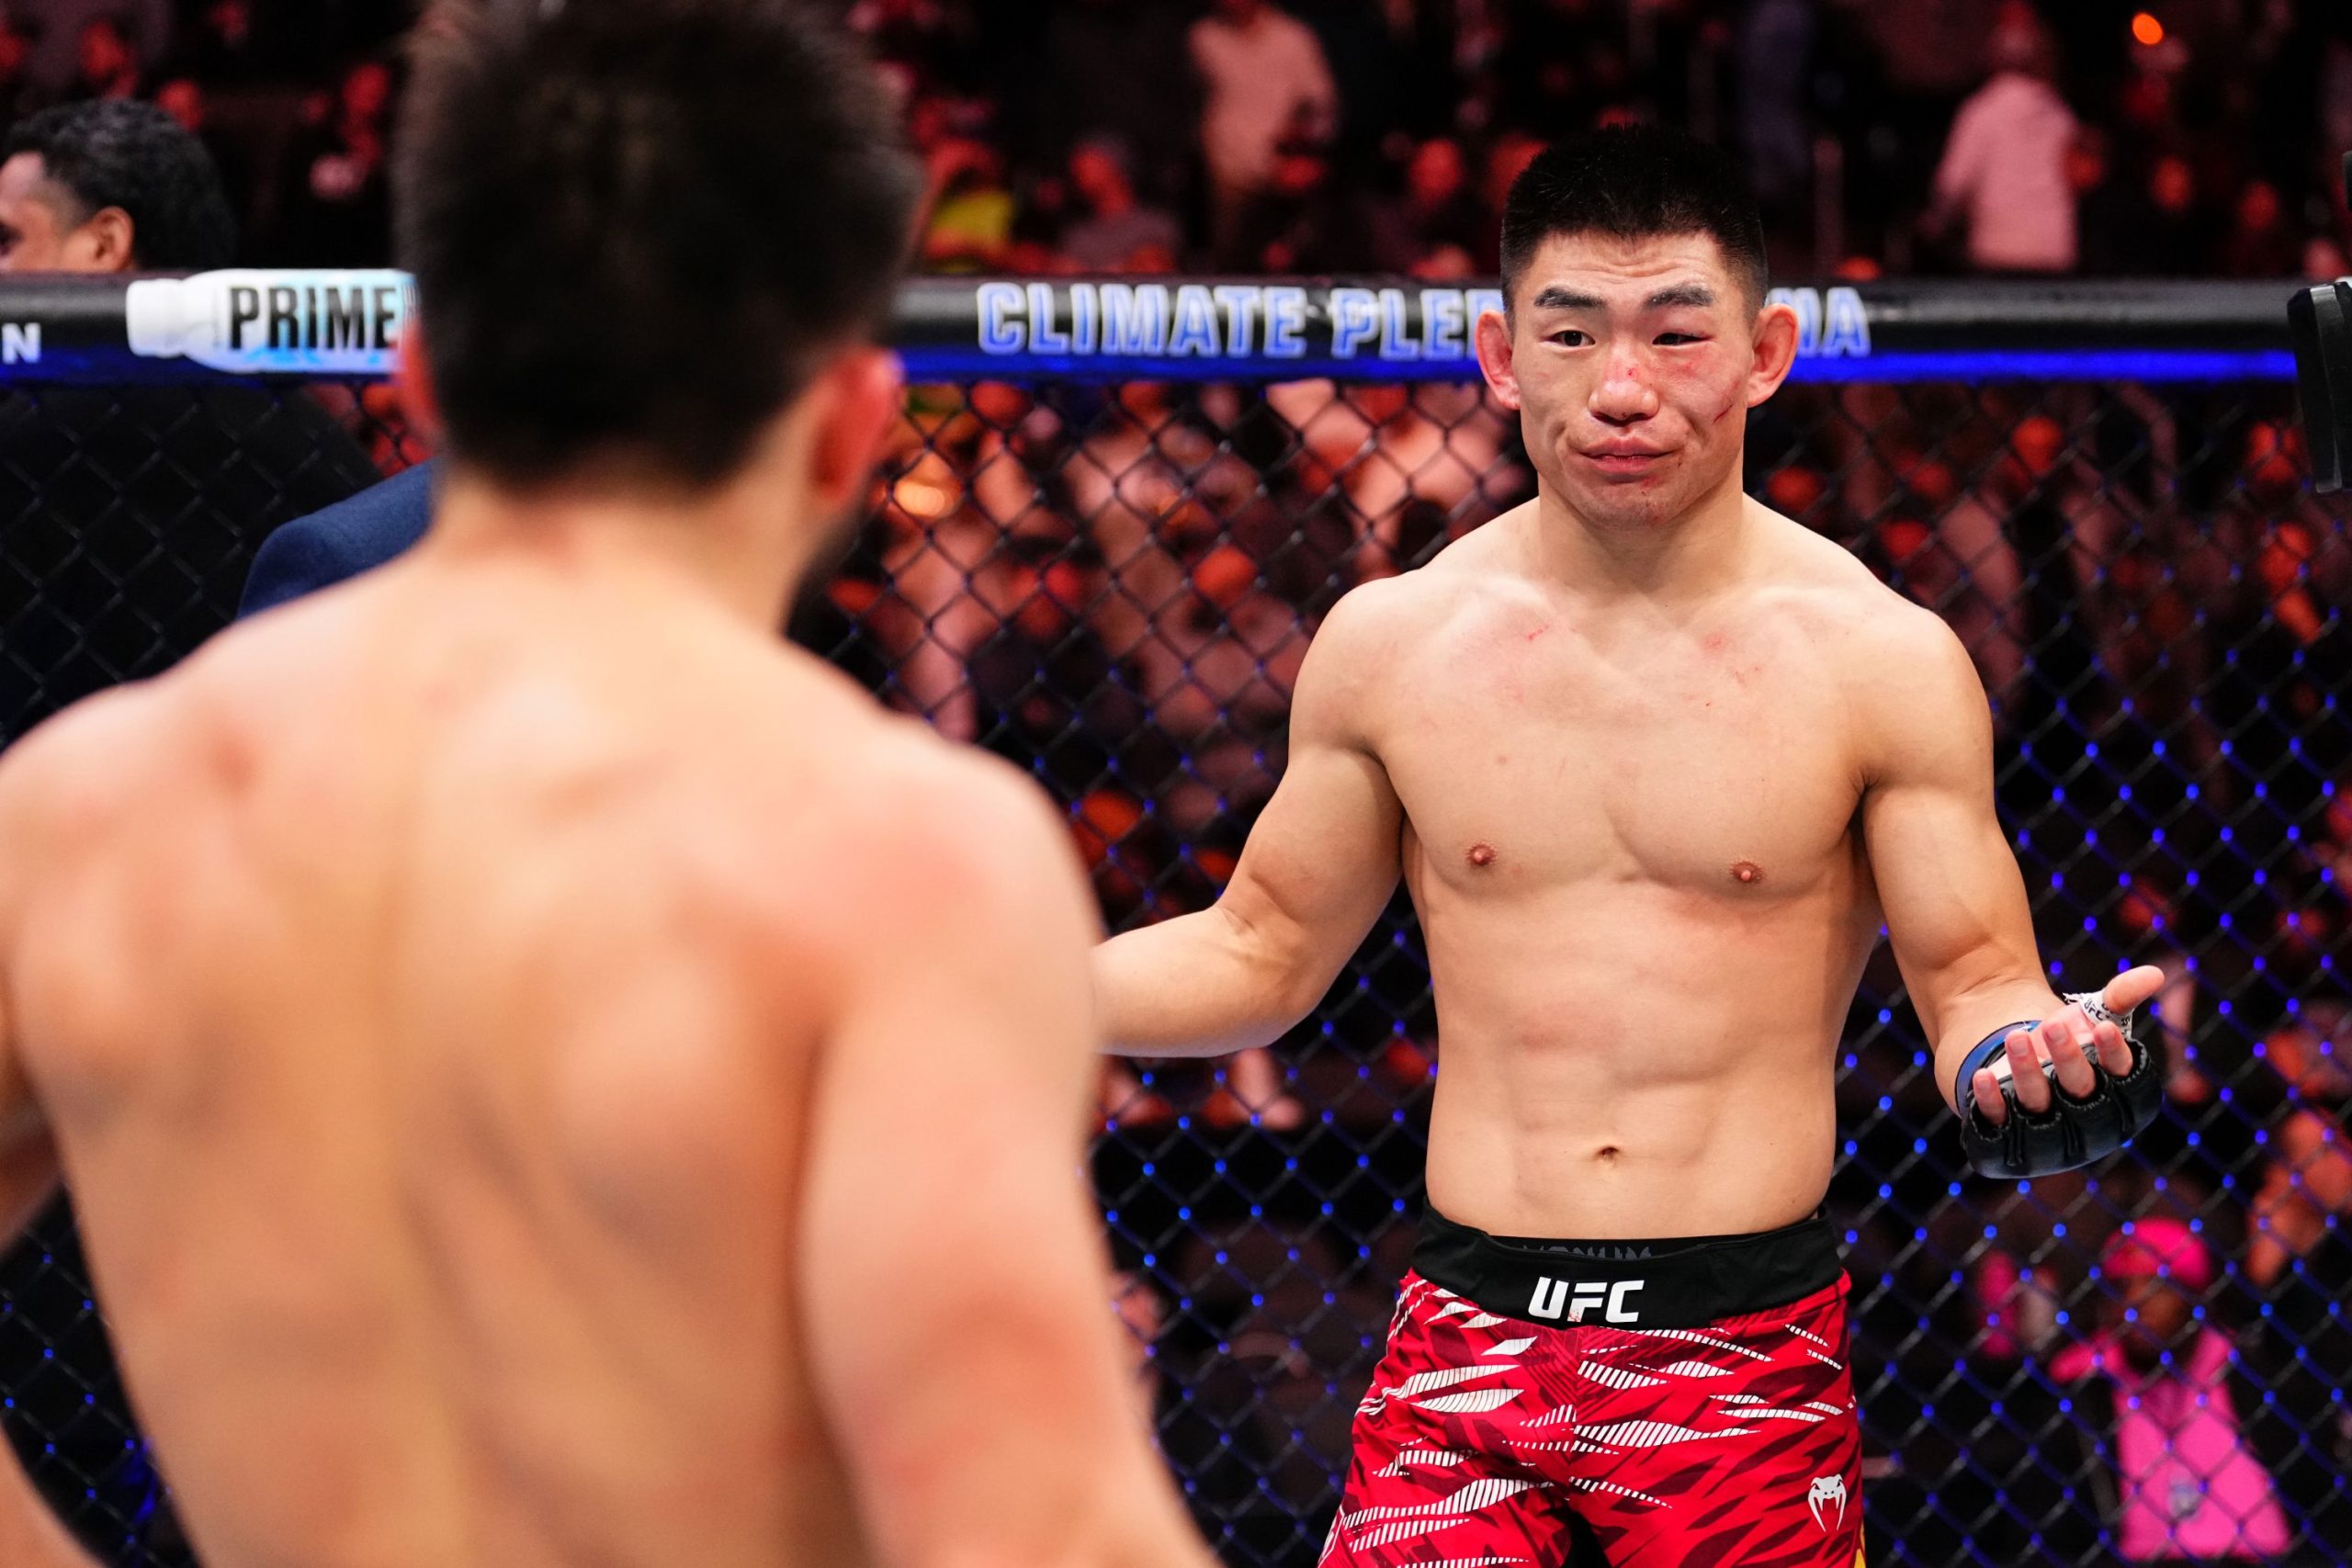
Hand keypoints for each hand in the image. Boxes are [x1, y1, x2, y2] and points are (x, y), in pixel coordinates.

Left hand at [1970, 965, 2162, 1125]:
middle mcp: (2081, 1111)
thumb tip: (2155, 973)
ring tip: (2016, 1036)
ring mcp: (2042, 1122)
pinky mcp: (2004, 1128)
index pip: (2124, 1078)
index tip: (2105, 1027)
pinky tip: (1982, 1075)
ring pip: (2038, 1103)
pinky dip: (1991, 1100)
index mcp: (2112, 1088)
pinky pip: (1998, 1121)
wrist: (2010, 1050)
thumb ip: (2122, 996)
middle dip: (2069, 1059)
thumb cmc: (2064, 1036)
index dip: (2114, 1054)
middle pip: (2081, 1090)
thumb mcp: (2092, 1015)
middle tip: (2053, 1024)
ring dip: (2027, 1072)